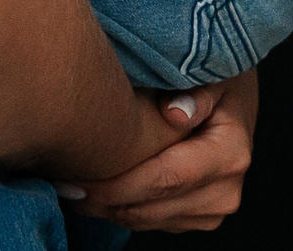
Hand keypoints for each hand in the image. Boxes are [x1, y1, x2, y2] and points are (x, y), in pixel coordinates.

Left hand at [61, 69, 258, 233]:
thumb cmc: (216, 77)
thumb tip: (175, 115)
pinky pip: (149, 221)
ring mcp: (211, 209)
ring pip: (144, 220)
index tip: (76, 177)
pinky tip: (91, 189)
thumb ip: (197, 91)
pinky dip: (117, 209)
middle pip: (149, 207)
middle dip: (100, 199)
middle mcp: (225, 191)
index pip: (165, 178)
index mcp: (229, 155)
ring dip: (104, 207)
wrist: (234, 98)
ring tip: (67, 185)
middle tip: (58, 182)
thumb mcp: (211, 72)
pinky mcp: (197, 217)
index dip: (116, 183)